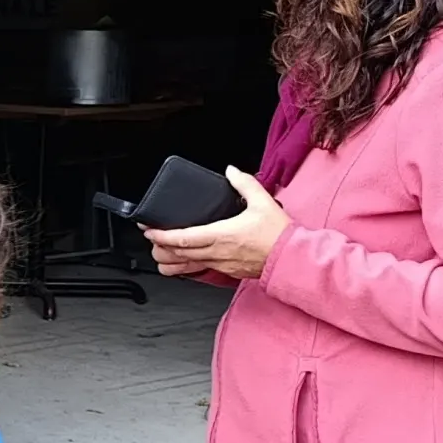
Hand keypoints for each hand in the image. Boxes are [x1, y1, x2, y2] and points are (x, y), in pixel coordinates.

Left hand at [144, 167, 289, 280]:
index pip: (184, 238)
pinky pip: (202, 269)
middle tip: (150, 240)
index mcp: (222, 235)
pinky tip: (184, 262)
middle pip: (180, 253)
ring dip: (171, 260)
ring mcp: (222, 264)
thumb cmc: (279, 234)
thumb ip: (244, 184)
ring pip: (188, 264)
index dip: (163, 236)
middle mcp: (218, 252)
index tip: (150, 231)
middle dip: (161, 247)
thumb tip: (231, 171)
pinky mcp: (228, 271)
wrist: (292, 258)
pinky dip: (188, 266)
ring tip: (160, 253)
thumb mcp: (262, 202)